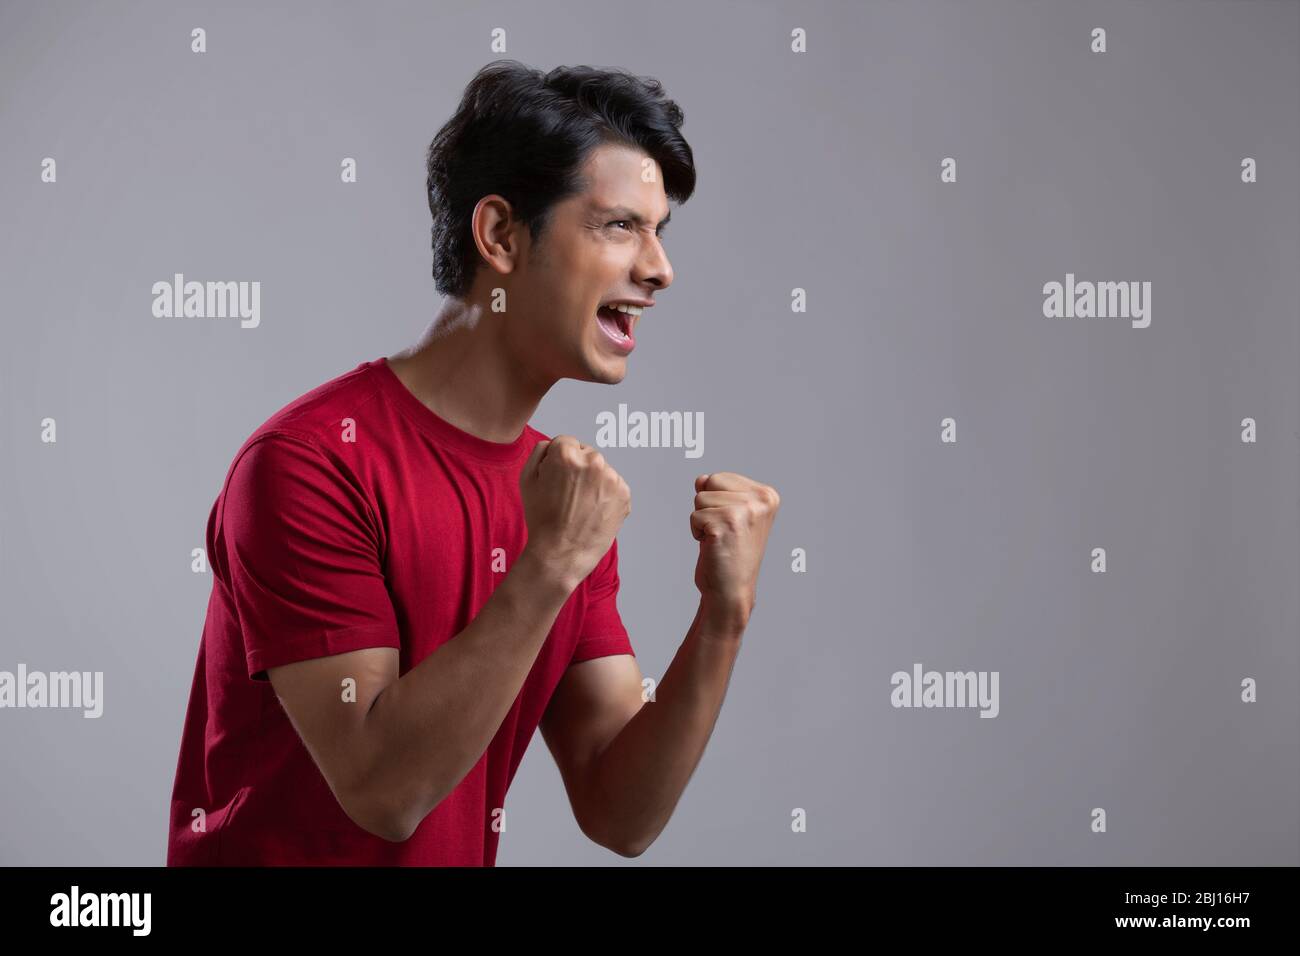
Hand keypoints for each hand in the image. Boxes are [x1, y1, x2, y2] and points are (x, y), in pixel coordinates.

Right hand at [519, 436, 630, 590]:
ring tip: (580, 507)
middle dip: (578, 470)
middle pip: (586, 454)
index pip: (565, 442)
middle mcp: (593, 461)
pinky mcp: (625, 494)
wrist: (562, 553)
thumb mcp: (527, 479)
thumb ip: (541, 451)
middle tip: (567, 496)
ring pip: (601, 471)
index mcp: (567, 454)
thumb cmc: (542, 518)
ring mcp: (612, 478)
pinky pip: (613, 486)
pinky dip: (605, 496)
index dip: (558, 462)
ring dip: (593, 482)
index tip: (556, 480)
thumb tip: (555, 444)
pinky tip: (592, 512)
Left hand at [689, 472, 779, 626]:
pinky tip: (713, 547)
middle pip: (710, 482)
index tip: (731, 525)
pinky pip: (694, 516)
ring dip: (702, 521)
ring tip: (719, 540)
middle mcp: (761, 500)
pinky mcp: (726, 524)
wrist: (731, 591)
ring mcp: (745, 511)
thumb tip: (701, 479)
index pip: (721, 477)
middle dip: (708, 508)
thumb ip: (719, 491)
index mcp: (768, 495)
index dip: (716, 502)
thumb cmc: (730, 554)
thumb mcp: (731, 515)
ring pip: (700, 498)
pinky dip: (696, 533)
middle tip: (723, 533)